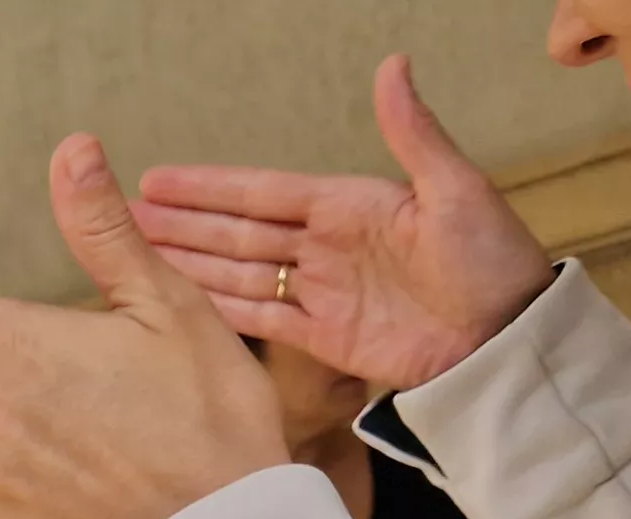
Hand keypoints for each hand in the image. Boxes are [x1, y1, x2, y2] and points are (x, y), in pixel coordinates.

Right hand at [133, 55, 553, 391]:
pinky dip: (219, 310)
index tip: (155, 179)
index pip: (263, 192)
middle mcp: (327, 246)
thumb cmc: (493, 261)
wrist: (509, 342)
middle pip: (238, 231)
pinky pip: (260, 320)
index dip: (208, 186)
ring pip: (238, 273)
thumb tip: (392, 65)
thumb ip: (412, 133)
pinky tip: (180, 301)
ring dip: (187, 263)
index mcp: (351, 205)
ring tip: (135, 254)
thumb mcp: (455, 190)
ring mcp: (322, 293)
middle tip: (122, 215)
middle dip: (180, 223)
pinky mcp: (325, 337)